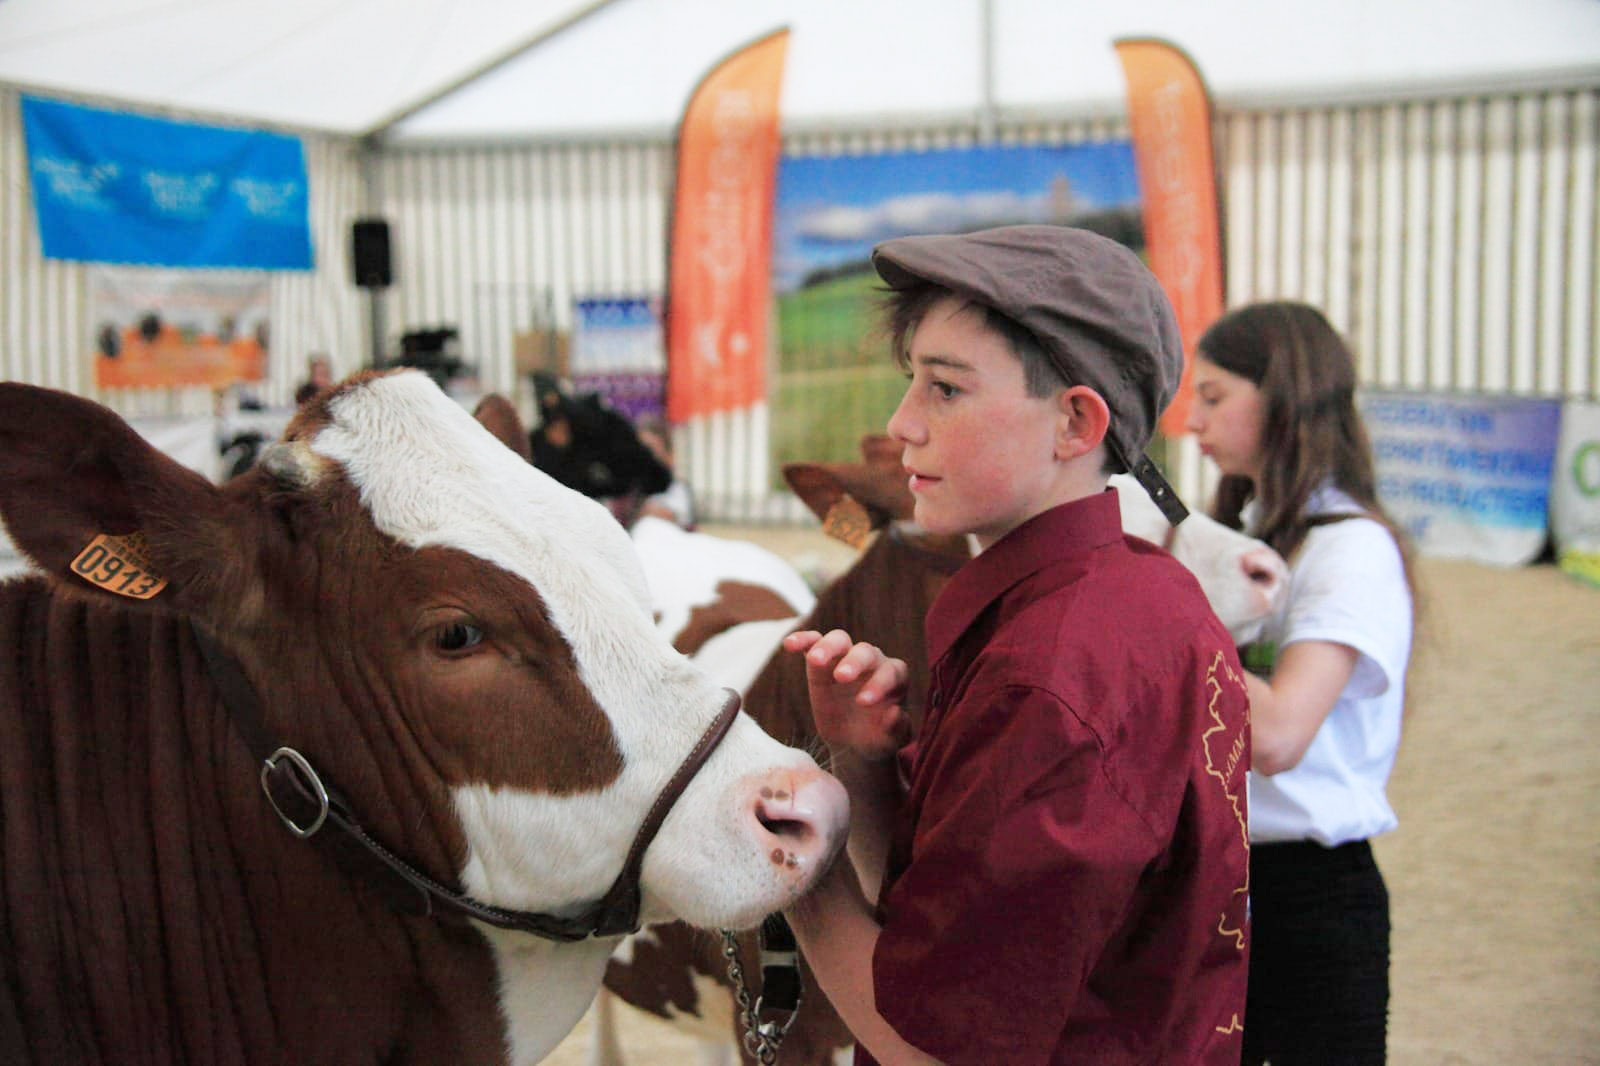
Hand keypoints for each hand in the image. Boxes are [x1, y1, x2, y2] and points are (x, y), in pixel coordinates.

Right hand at [784, 629, 909, 762]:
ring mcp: (846, 658)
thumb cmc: (878, 738)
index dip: (878, 684)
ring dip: (828, 647)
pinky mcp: (822, 662)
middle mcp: (873, 662)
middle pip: (865, 651)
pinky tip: (790, 644)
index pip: (890, 673)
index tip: (863, 703)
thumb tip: (895, 713)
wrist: (854, 742)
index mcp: (895, 677)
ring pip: (839, 640)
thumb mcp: (891, 740)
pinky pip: (813, 643)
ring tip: (815, 660)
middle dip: (854, 662)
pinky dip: (803, 640)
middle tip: (841, 677)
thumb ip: (897, 728)